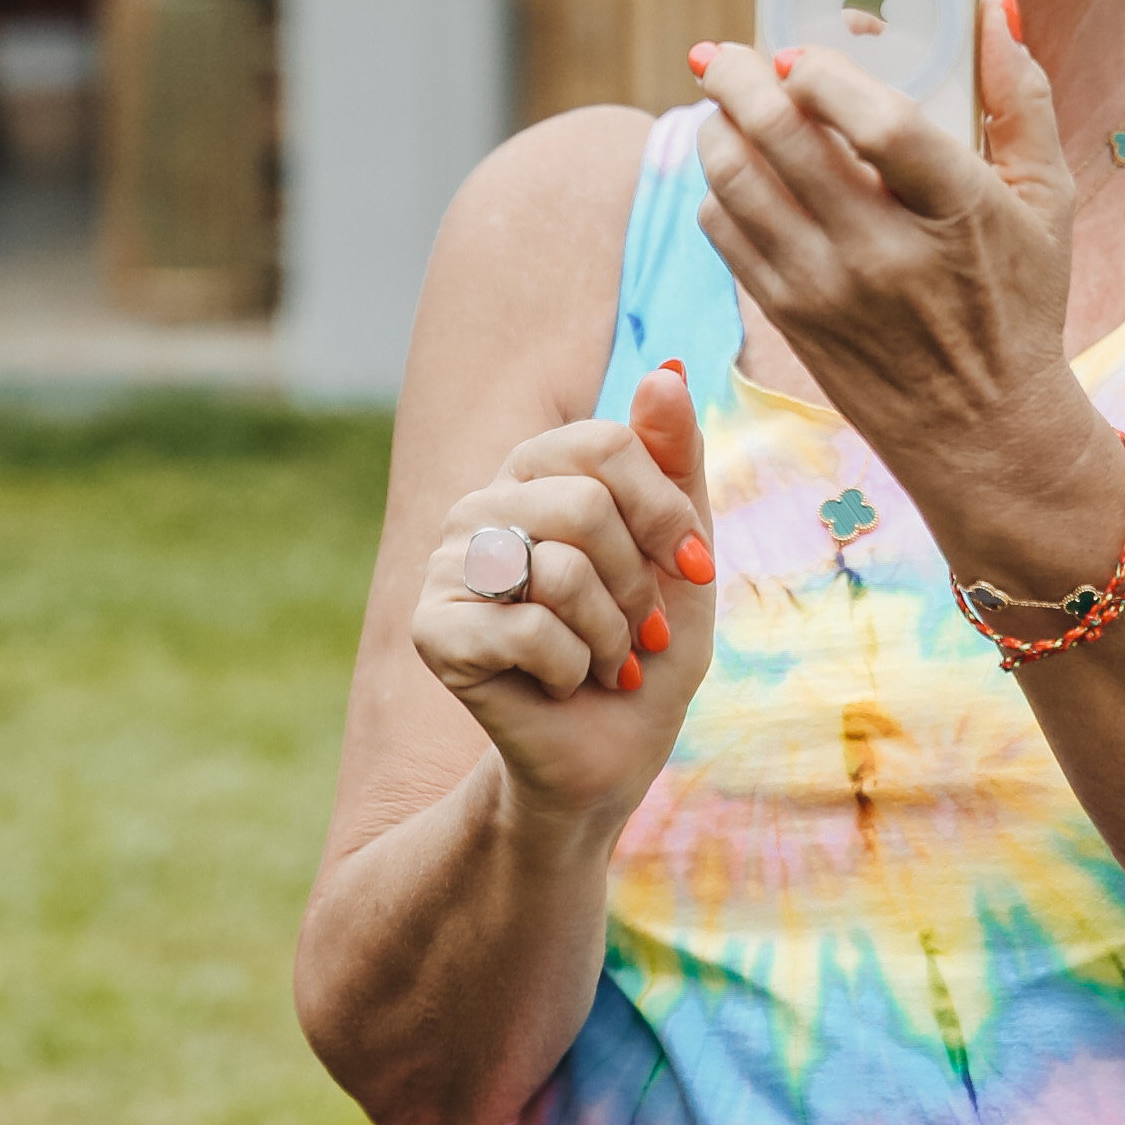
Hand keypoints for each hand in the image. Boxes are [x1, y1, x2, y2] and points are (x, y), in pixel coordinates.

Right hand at [411, 366, 714, 832]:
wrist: (607, 756)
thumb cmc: (645, 648)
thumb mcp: (683, 548)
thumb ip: (676, 460)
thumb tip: (672, 367)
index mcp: (535, 470)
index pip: (609, 442)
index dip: (665, 512)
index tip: (692, 568)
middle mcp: (482, 504)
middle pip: (586, 504)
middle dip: (637, 585)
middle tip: (637, 631)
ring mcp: (446, 564)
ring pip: (562, 568)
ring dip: (610, 633)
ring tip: (602, 660)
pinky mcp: (432, 631)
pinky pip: (531, 630)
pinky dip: (572, 671)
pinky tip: (561, 686)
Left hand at [693, 0, 1104, 563]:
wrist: (983, 431)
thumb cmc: (1019, 302)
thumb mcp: (1049, 200)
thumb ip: (1022, 99)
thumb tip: (992, 11)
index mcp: (960, 212)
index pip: (883, 125)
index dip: (826, 74)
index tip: (800, 53)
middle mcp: (886, 253)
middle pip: (785, 141)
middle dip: (739, 80)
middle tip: (727, 54)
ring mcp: (828, 290)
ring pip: (736, 183)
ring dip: (718, 128)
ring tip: (725, 105)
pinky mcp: (790, 317)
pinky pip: (724, 231)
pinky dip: (718, 188)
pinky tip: (736, 169)